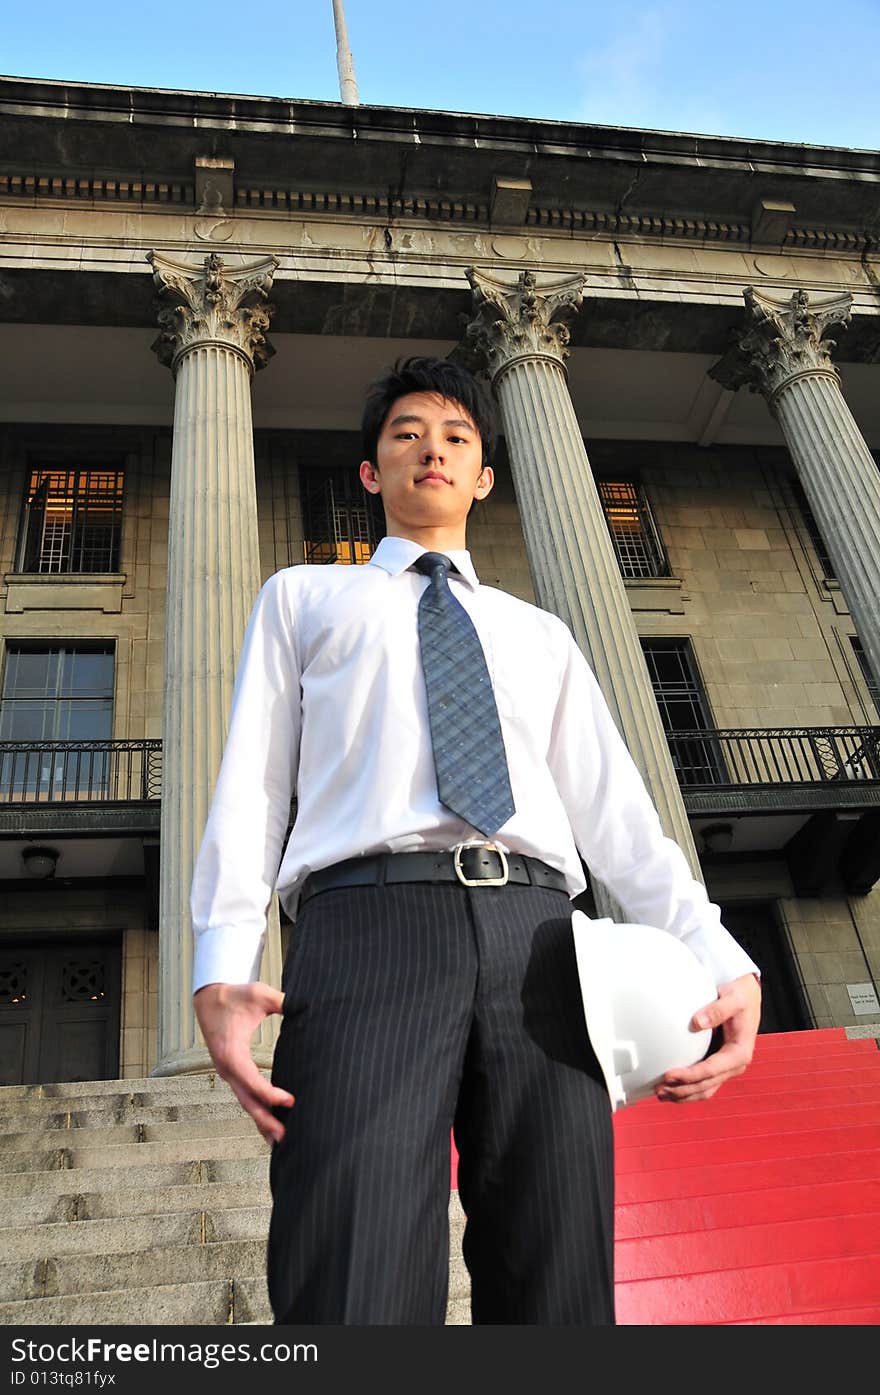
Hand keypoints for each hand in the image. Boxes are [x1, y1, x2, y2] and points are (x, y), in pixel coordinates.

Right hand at [193, 981, 293, 1142]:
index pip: (252, 1080)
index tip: (290, 1101)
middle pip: (247, 1099)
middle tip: (285, 1137)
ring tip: (280, 1139)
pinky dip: (257, 1109)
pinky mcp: (232, 1072)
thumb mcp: (260, 994)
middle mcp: (226, 1067)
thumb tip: (305, 1004)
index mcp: (231, 1052)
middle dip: (265, 1119)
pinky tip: (270, 1121)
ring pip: (245, 1101)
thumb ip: (282, 1001)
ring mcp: (227, 1072)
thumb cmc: (235, 995)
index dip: (270, 1094)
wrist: (209, 997)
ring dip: (261, 1120)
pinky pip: (244, 1095)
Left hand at [655, 972, 760, 1103]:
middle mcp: (734, 1064)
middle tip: (659, 1090)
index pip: (711, 1070)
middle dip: (683, 1090)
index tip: (669, 1075)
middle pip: (706, 1085)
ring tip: (661, 1094)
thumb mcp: (733, 998)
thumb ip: (717, 1010)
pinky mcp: (717, 1065)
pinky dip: (687, 1088)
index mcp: (740, 1052)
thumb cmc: (740, 996)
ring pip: (704, 1089)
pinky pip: (703, 1082)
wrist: (746, 996)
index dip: (690, 1076)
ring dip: (683, 1095)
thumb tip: (697, 1022)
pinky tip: (670, 1087)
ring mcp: (726, 1067)